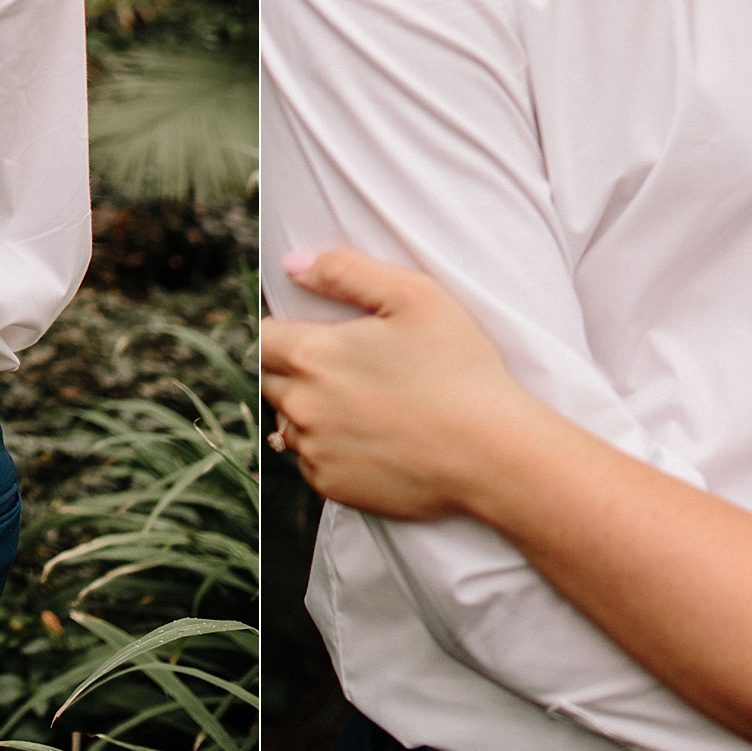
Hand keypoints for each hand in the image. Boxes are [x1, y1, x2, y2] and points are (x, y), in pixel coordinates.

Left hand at [261, 249, 531, 521]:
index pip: (261, 338)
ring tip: (358, 402)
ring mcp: (316, 451)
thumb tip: (292, 264)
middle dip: (292, 368)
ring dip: (307, 410)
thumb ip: (345, 271)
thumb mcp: (414, 295)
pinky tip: (368, 436)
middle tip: (342, 365)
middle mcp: (303, 407)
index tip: (304, 331)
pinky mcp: (333, 486)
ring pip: (288, 423)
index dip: (277, 330)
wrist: (491, 454)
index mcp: (314, 356)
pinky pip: (310, 460)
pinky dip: (327, 447)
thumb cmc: (459, 368)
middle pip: (270, 380)